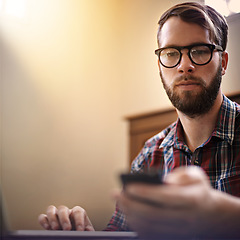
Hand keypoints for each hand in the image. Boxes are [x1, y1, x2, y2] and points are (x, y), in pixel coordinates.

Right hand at [38, 205, 94, 230]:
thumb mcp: (85, 231)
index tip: (80, 231)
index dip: (79, 221)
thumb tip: (89, 231)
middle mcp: (66, 212)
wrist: (73, 234)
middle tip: (67, 229)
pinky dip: (44, 221)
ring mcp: (56, 215)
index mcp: (77, 212)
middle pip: (63, 209)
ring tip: (56, 229)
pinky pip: (42, 217)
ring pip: (51, 209)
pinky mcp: (47, 221)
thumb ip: (87, 230)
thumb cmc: (79, 231)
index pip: (78, 211)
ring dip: (53, 218)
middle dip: (65, 219)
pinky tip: (47, 228)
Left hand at [115, 166, 239, 238]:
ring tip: (119, 200)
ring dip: (129, 214)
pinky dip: (135, 224)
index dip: (145, 192)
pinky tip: (127, 212)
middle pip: (152, 215)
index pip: (165, 197)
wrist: (210, 215)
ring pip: (148, 227)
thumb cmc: (198, 191)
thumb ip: (181, 176)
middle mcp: (185, 218)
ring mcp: (178, 232)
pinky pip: (149, 235)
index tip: (128, 186)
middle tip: (116, 193)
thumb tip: (163, 181)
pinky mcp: (170, 237)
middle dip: (130, 204)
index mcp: (192, 199)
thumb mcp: (196, 176)